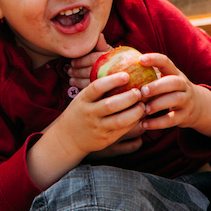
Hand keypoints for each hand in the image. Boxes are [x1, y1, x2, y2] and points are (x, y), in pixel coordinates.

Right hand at [27, 72, 146, 189]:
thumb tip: (120, 70)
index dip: (112, 81)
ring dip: (135, 112)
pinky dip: (134, 123)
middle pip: (110, 105)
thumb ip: (97, 89)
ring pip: (120, 120)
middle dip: (128, 97)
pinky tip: (139, 116)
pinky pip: (123, 131)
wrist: (68, 138)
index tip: (126, 75)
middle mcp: (90, 113)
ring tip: (143, 105)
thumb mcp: (83, 98)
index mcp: (83, 100)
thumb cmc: (80, 111)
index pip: (96, 87)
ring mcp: (97, 128)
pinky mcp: (105, 140)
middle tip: (139, 91)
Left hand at [68, 33, 111, 88]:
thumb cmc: (111, 59)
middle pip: (90, 71)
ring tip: (70, 78)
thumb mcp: (107, 50)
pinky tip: (74, 84)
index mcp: (111, 57)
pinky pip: (91, 88)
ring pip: (90, 81)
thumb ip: (100, 44)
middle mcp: (112, 69)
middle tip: (69, 71)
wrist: (123, 73)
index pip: (93, 59)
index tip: (72, 62)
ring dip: (77, 79)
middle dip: (77, 71)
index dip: (81, 61)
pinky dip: (80, 86)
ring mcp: (109, 81)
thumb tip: (99, 35)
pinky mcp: (106, 89)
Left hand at [137, 53, 210, 142]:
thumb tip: (120, 68)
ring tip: (144, 109)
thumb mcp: (166, 79)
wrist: (199, 107)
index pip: (166, 62)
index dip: (154, 59)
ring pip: (175, 100)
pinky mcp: (185, 116)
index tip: (140, 59)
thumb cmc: (171, 90)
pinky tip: (145, 124)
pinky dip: (158, 123)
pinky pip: (172, 120)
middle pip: (174, 82)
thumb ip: (149, 74)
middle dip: (158, 86)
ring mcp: (186, 100)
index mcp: (175, 73)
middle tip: (142, 90)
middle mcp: (183, 85)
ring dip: (158, 104)